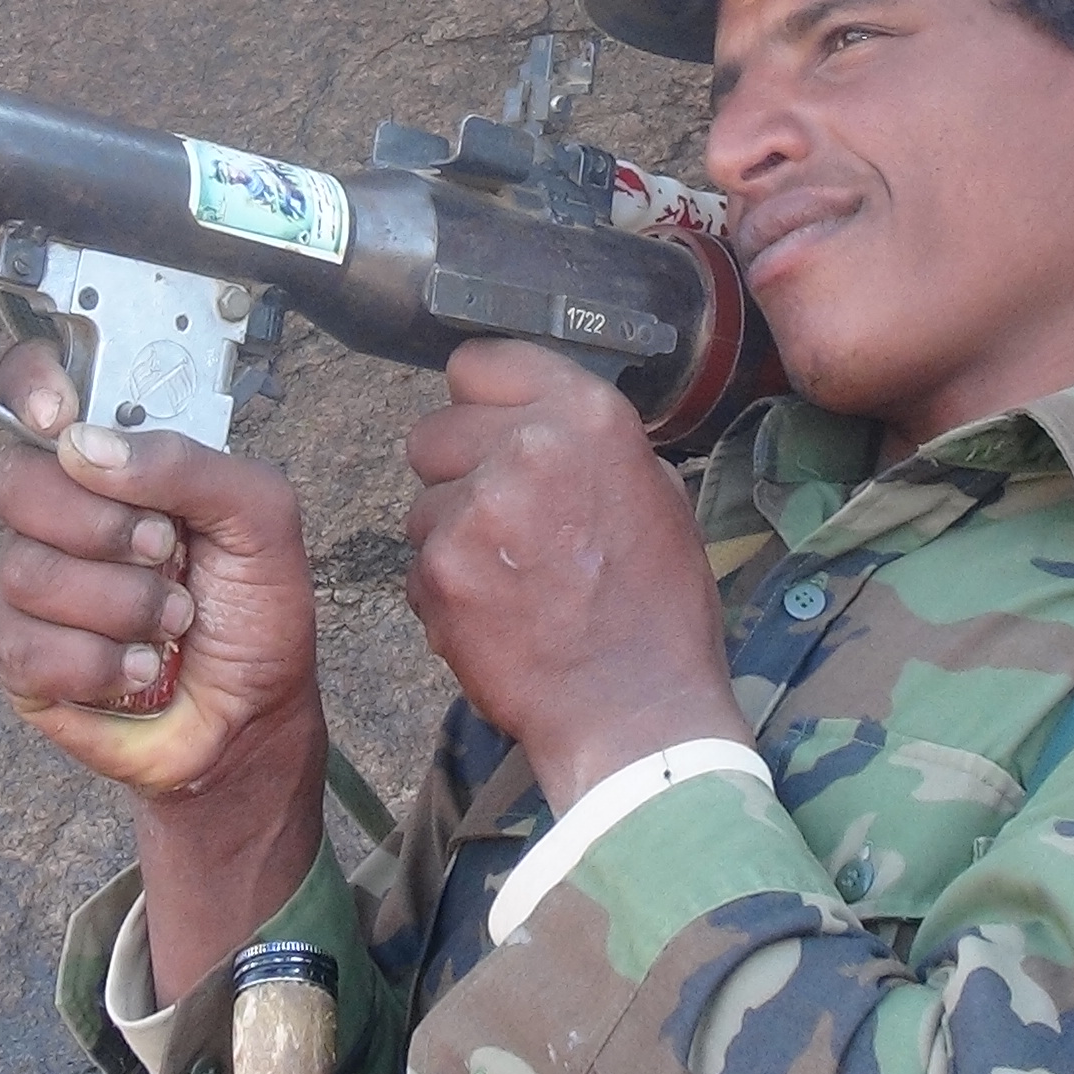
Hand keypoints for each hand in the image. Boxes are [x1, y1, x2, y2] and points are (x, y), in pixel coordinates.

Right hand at [0, 339, 333, 990]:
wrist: (254, 722)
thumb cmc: (256, 614)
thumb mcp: (261, 519)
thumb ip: (188, 464)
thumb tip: (82, 446)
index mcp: (114, 463)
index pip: (34, 392)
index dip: (28, 387)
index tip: (57, 416)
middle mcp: (62, 517)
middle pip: (13, 484)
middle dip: (101, 526)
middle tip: (166, 553)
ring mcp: (34, 588)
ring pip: (25, 571)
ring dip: (121, 605)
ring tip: (172, 625)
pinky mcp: (22, 660)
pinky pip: (24, 645)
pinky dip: (98, 663)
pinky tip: (139, 670)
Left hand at [403, 340, 742, 802]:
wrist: (636, 711)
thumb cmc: (656, 611)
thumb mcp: (657, 495)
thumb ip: (589, 446)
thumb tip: (541, 421)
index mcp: (588, 417)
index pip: (479, 362)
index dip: (481, 402)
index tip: (490, 429)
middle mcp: (527, 448)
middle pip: (433, 429)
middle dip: (457, 471)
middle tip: (505, 521)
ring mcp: (476, 510)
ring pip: (421, 502)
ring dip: (451, 536)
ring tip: (510, 579)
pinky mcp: (440, 572)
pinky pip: (416, 564)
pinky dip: (445, 590)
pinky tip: (495, 616)